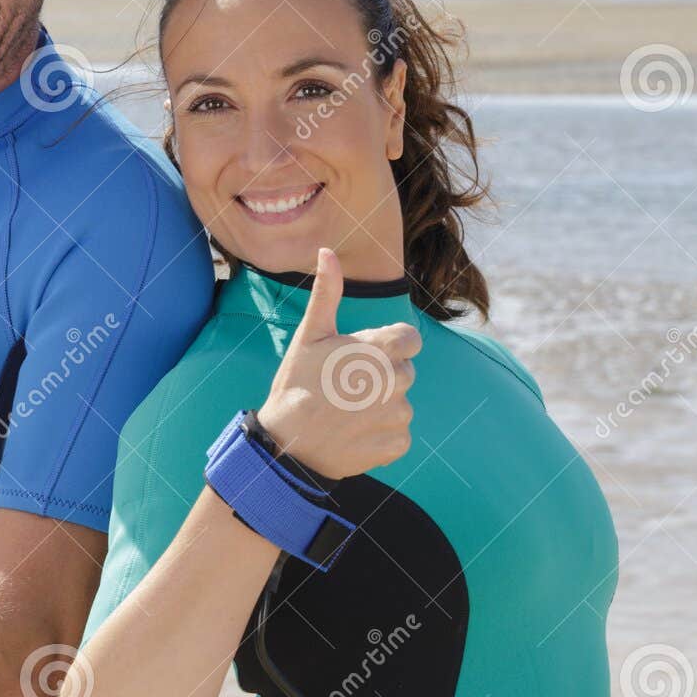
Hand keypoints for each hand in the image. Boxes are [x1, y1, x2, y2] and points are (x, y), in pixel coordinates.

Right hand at [255, 247, 418, 478]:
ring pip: (400, 403)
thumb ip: (327, 293)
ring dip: (381, 407)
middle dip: (382, 376)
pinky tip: (353, 433)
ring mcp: (399, 414)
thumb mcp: (309, 335)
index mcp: (380, 349)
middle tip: (344, 387)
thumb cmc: (296, 385)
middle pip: (404, 371)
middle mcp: (397, 380)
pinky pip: (398, 434)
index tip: (359, 358)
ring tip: (345, 413)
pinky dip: (380, 434)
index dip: (386, 346)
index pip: (409, 339)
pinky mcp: (397, 444)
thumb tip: (327, 251)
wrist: (286, 445)